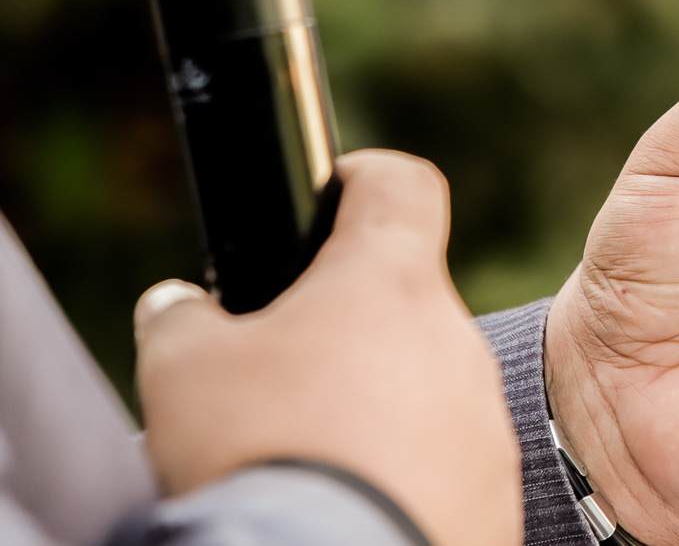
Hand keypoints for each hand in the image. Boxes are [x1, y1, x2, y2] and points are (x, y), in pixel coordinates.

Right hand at [134, 150, 521, 545]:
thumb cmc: (264, 458)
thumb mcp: (185, 371)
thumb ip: (183, 318)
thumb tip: (180, 308)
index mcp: (388, 284)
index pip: (403, 186)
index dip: (366, 179)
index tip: (338, 196)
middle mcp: (454, 339)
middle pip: (406, 302)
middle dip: (352, 326)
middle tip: (293, 375)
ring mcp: (484, 417)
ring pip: (430, 384)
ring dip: (382, 402)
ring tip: (322, 452)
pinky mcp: (498, 487)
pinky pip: (452, 459)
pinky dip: (411, 469)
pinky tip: (363, 499)